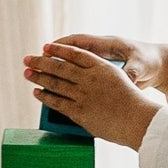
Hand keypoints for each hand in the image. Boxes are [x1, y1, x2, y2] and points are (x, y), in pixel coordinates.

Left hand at [22, 40, 159, 148]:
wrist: (139, 120)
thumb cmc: (133, 103)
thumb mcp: (119, 80)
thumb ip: (100, 76)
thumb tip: (84, 76)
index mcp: (101, 67)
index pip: (75, 53)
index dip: (59, 49)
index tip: (46, 47)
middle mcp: (90, 78)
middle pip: (60, 66)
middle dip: (41, 61)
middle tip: (28, 59)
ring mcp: (83, 95)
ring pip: (55, 83)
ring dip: (38, 77)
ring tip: (27, 73)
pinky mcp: (79, 112)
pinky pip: (57, 102)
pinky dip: (45, 96)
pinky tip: (37, 92)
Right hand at [44, 32, 167, 103]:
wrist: (160, 65)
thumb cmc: (149, 62)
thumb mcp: (141, 67)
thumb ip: (131, 73)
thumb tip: (126, 79)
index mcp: (109, 45)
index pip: (81, 42)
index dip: (63, 45)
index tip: (47, 49)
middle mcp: (101, 52)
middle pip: (72, 52)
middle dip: (53, 56)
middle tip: (35, 61)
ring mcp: (100, 62)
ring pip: (74, 63)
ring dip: (58, 68)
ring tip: (39, 75)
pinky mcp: (102, 71)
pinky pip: (81, 73)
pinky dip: (70, 79)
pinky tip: (58, 89)